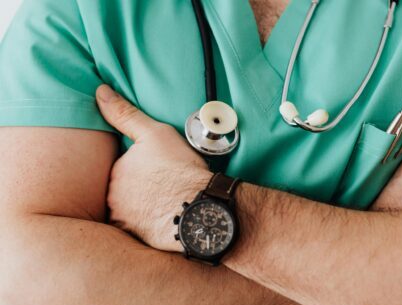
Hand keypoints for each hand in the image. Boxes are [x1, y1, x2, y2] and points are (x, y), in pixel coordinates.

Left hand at [96, 85, 212, 251]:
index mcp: (116, 172)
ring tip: (169, 203)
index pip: (123, 168)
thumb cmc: (180, 170)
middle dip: (141, 190)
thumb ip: (125, 114)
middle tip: (165, 187)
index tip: (162, 170)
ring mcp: (125, 221)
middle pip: (124, 191)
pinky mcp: (138, 240)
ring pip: (131, 211)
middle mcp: (113, 198)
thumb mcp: (155, 133)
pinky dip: (149, 225)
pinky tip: (166, 220)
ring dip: (144, 208)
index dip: (144, 168)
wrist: (200, 208)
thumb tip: (101, 92)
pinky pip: (140, 230)